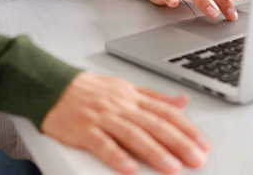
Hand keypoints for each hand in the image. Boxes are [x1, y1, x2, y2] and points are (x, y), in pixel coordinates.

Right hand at [41, 72, 209, 173]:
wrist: (51, 86)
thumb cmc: (88, 90)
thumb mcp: (125, 87)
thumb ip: (154, 97)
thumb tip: (183, 103)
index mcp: (131, 95)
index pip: (165, 112)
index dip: (187, 128)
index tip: (202, 144)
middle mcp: (120, 105)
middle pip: (154, 123)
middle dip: (178, 142)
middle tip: (195, 159)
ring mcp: (101, 116)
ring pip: (132, 133)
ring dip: (154, 151)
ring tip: (171, 167)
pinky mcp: (83, 129)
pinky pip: (101, 143)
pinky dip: (116, 155)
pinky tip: (129, 168)